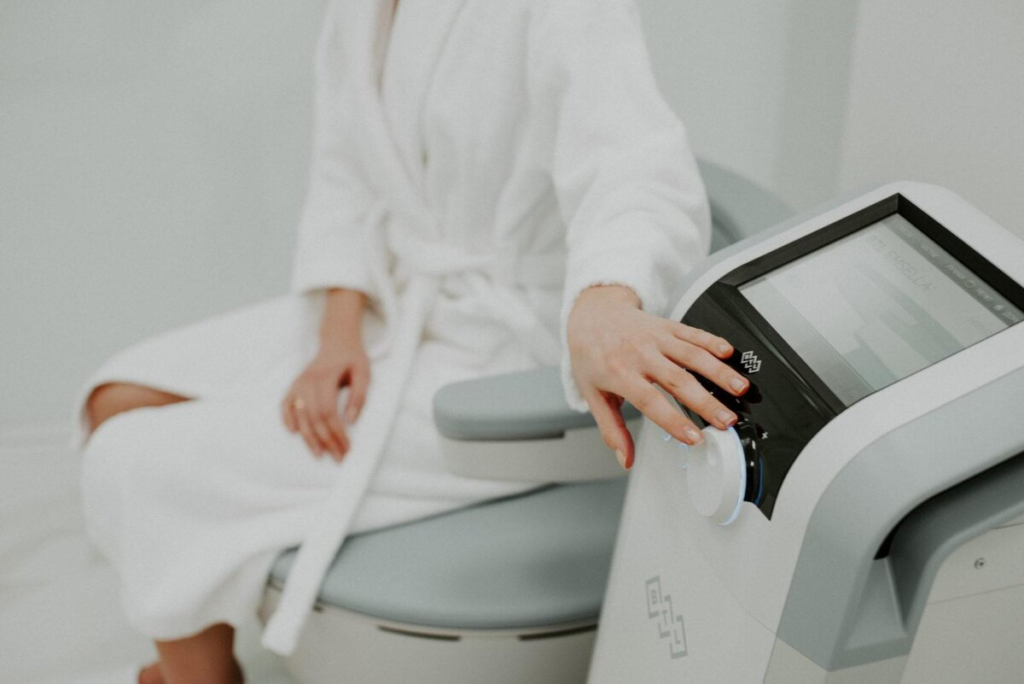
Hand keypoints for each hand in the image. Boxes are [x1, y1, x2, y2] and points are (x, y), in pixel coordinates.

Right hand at [281, 342, 369, 461]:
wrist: (337, 340)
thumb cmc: (352, 358)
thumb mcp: (363, 373)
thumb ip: (359, 396)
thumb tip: (351, 420)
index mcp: (326, 377)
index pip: (328, 411)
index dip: (337, 432)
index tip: (347, 447)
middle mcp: (308, 381)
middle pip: (313, 417)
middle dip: (325, 440)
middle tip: (338, 456)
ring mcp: (299, 383)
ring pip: (299, 415)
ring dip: (309, 436)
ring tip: (319, 453)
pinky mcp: (294, 385)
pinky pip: (285, 404)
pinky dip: (287, 419)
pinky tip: (294, 432)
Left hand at [567, 285, 748, 469]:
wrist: (592, 315)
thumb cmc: (592, 357)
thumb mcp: (593, 395)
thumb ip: (612, 430)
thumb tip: (625, 459)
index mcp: (620, 374)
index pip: (650, 401)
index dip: (674, 421)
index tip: (694, 438)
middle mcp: (640, 354)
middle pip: (678, 380)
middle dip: (706, 402)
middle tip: (727, 420)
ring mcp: (656, 338)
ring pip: (691, 355)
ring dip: (718, 372)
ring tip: (740, 388)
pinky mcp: (667, 326)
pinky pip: (693, 332)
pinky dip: (712, 341)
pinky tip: (729, 352)